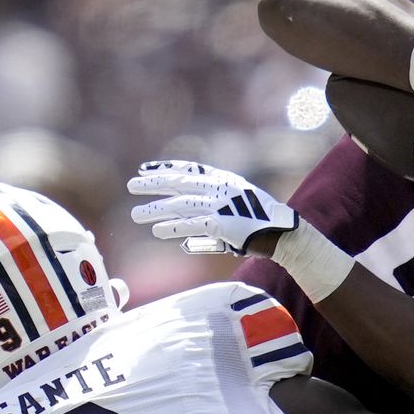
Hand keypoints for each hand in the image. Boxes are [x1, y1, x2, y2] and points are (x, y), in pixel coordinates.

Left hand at [127, 161, 298, 255]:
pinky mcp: (224, 224)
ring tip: (135, 215)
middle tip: (131, 185)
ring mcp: (222, 205)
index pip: (189, 170)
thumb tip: (185, 244)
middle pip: (180, 183)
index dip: (165, 168)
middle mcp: (221, 188)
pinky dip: (174, 227)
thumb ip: (206, 231)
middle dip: (154, 184)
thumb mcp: (231, 220)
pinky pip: (194, 224)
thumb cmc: (257, 228)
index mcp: (223, 181)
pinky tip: (157, 231)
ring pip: (181, 204)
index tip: (145, 169)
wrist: (281, 234)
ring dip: (156, 209)